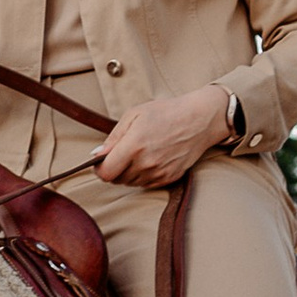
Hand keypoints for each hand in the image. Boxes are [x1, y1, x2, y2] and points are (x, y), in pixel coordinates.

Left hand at [96, 83, 236, 187]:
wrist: (199, 120)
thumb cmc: (166, 112)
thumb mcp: (134, 114)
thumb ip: (113, 137)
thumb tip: (97, 155)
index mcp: (134, 145)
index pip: (107, 173)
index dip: (99, 169)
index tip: (101, 162)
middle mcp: (146, 163)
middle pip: (117, 179)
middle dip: (114, 168)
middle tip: (121, 153)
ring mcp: (159, 173)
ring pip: (131, 183)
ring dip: (128, 172)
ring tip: (138, 154)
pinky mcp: (169, 178)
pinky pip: (146, 184)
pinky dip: (143, 175)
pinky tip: (150, 159)